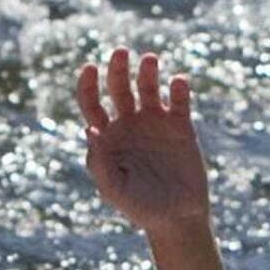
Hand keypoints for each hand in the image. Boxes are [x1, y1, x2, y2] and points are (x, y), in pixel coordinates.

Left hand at [77, 47, 210, 237]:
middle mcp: (128, 124)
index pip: (92, 103)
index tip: (90, 68)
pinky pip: (179, 100)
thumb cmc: (139, 207)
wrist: (176, 217)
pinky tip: (178, 82)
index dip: (88, 85)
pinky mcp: (181, 125)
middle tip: (121, 52)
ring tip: (150, 59)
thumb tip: (90, 130)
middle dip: (118, 69)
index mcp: (106, 137)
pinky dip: (179, 88)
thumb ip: (99, 162)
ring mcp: (155, 122)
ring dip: (147, 71)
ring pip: (148, 87)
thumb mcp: (114, 188)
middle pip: (119, 88)